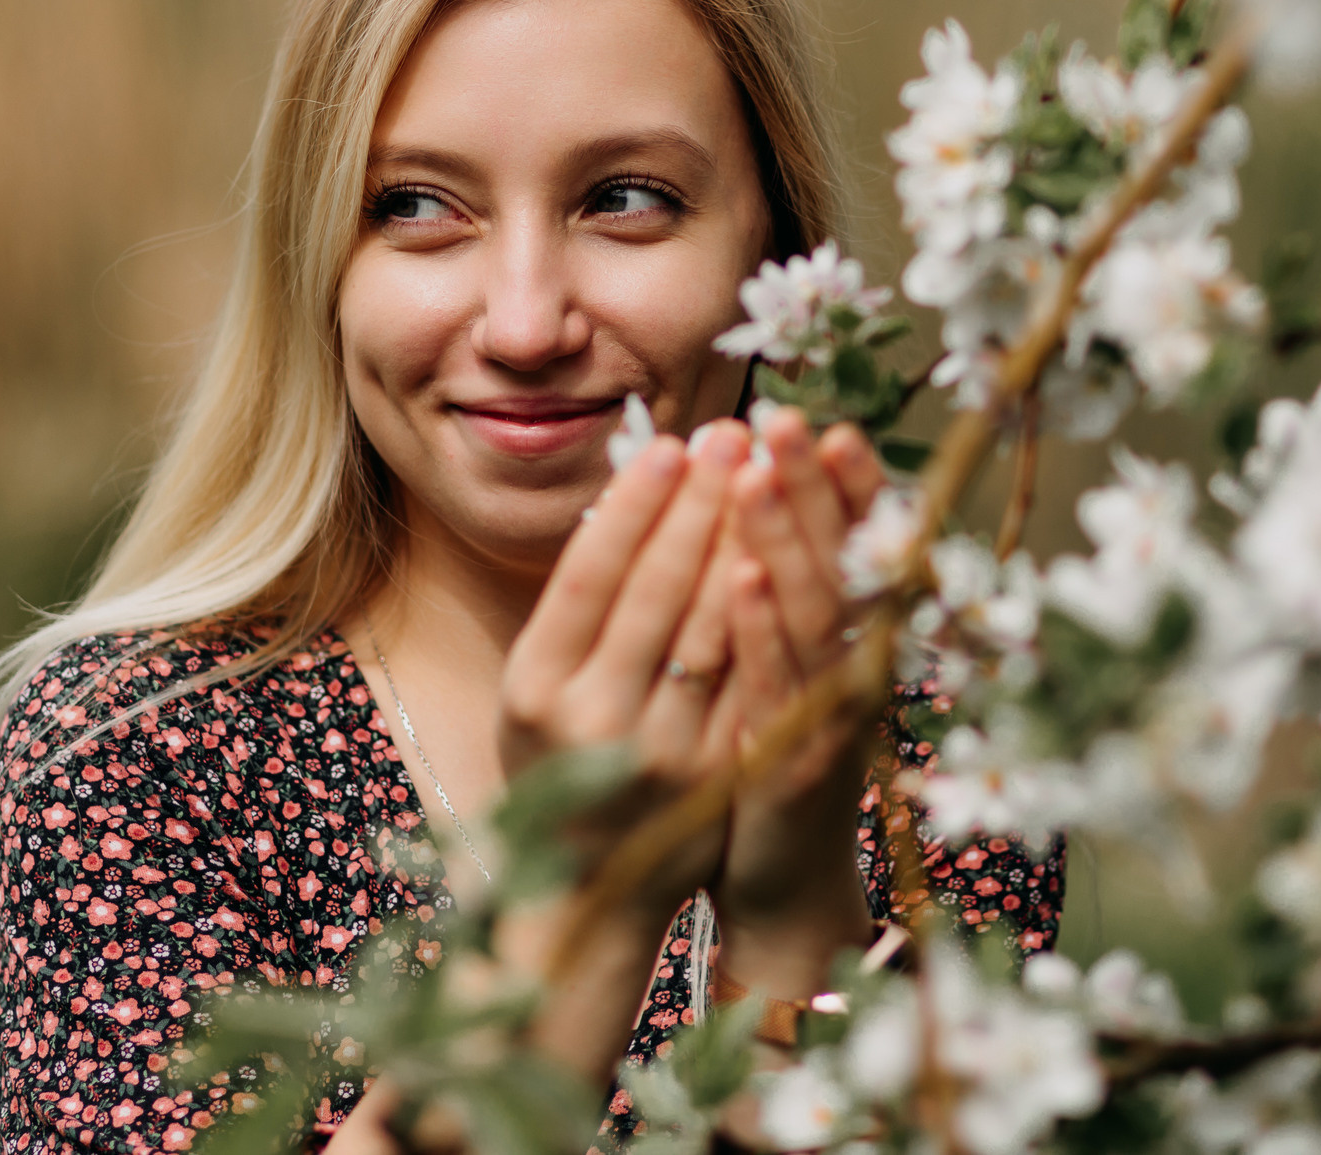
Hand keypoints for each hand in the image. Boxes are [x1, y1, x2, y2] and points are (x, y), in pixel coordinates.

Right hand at [496, 418, 757, 918]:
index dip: (633, 507)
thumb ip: (579, 606)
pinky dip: (768, 611)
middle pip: (654, 593)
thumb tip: (636, 491)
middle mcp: (590, 719)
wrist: (591, 889)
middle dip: (698, 505)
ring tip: (765, 473)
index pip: (588, 578)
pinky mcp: (714, 773)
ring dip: (740, 541)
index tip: (670, 442)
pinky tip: (787, 555)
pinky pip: (749, 677)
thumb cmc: (564, 758)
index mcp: (533, 687)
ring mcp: (656, 751)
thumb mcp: (541, 684)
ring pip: (709, 628)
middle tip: (732, 433)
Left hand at [709, 412, 888, 960]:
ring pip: (816, 610)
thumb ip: (786, 590)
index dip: (849, 484)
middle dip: (815, 485)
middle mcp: (860, 667)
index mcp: (858, 637)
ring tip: (759, 473)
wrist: (786, 879)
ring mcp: (833, 713)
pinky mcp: (796, 759)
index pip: (862, 544)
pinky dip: (762, 626)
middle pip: (844, 560)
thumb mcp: (787, 665)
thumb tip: (757, 492)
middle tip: (790, 417)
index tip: (830, 419)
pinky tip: (740, 576)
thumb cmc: (775, 754)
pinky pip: (778, 683)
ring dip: (787, 538)